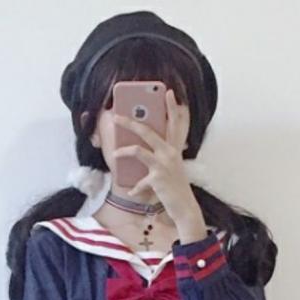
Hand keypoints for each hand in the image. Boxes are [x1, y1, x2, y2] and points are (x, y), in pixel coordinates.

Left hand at [118, 92, 202, 245]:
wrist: (185, 207)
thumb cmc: (174, 186)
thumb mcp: (169, 167)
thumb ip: (159, 155)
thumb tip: (138, 147)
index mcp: (174, 148)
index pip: (175, 123)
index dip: (172, 107)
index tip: (168, 92)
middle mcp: (170, 153)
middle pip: (148, 131)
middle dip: (130, 122)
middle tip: (116, 116)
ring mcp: (164, 165)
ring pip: (138, 150)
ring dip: (123, 151)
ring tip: (114, 154)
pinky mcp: (158, 178)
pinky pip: (139, 179)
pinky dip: (135, 187)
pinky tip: (131, 192)